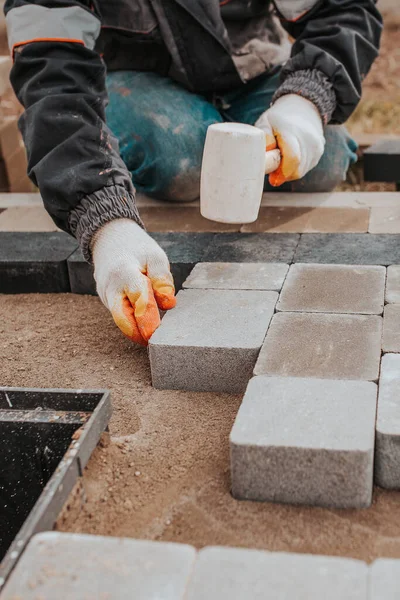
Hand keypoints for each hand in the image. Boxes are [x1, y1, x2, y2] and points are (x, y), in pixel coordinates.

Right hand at [92, 219, 175, 345]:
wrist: (109, 239)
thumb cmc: (136, 248)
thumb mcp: (154, 255)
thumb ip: (161, 279)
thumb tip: (168, 303)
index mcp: (124, 272)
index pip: (138, 298)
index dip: (148, 318)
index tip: (158, 333)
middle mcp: (110, 287)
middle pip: (121, 318)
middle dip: (138, 333)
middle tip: (155, 343)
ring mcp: (105, 296)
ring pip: (121, 319)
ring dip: (137, 329)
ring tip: (155, 335)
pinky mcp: (107, 301)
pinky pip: (121, 315)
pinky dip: (133, 321)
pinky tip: (147, 323)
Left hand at [255, 94, 324, 186]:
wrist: (302, 107)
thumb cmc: (278, 118)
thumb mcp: (265, 123)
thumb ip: (264, 140)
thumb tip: (266, 160)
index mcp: (292, 132)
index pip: (293, 158)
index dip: (282, 172)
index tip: (272, 178)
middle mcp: (308, 140)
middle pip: (296, 169)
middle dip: (283, 173)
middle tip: (274, 166)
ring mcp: (316, 146)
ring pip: (301, 171)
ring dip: (289, 171)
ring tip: (281, 158)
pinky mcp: (319, 152)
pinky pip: (305, 168)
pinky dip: (296, 167)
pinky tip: (290, 156)